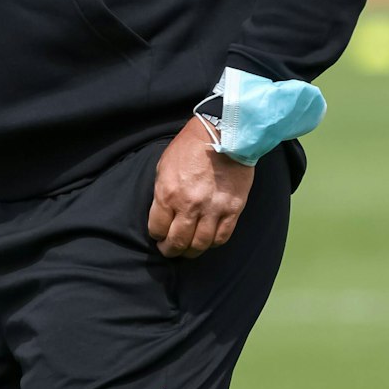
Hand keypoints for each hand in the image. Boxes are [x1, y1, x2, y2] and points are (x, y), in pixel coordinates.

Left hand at [147, 117, 254, 257]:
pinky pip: (222, 237)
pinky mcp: (232, 210)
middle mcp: (190, 205)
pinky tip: (207, 242)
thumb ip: (162, 193)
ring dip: (191, 252)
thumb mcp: (163, 166)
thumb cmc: (189, 148)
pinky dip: (213, 243)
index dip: (156, 235)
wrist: (223, 136)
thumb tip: (161, 213)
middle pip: (178, 241)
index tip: (157, 236)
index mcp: (168, 193)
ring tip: (187, 251)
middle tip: (169, 251)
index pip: (158, 228)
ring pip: (201, 244)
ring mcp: (213, 209)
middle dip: (171, 250)